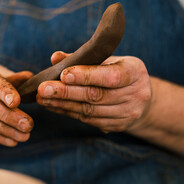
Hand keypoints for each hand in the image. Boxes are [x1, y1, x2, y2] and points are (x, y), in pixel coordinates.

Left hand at [36, 51, 151, 132]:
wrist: (141, 98)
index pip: (111, 76)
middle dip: (66, 92)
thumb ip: (83, 58)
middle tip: (43, 89)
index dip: (86, 76)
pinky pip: (89, 120)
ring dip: (62, 104)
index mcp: (134, 72)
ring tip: (42, 98)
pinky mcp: (117, 126)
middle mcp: (135, 94)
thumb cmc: (119, 72)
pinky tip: (53, 106)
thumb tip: (55, 58)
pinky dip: (68, 112)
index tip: (63, 75)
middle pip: (96, 95)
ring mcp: (128, 113)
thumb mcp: (108, 59)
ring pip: (90, 111)